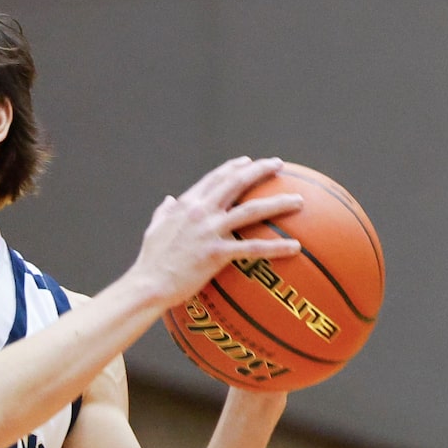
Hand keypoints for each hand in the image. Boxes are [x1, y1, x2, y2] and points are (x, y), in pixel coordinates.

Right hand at [132, 157, 303, 310]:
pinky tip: (295, 248)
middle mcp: (200, 212)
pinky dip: (276, 248)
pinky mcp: (217, 253)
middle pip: (237, 183)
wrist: (148, 284)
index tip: (248, 162)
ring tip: (299, 201)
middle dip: (260, 170)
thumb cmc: (149, 262)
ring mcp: (210, 231)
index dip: (234, 167)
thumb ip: (163, 212)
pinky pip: (253, 248)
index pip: (215, 178)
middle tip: (279, 165)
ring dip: (278, 202)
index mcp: (186, 205)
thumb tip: (168, 200)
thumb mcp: (153, 229)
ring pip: (251, 210)